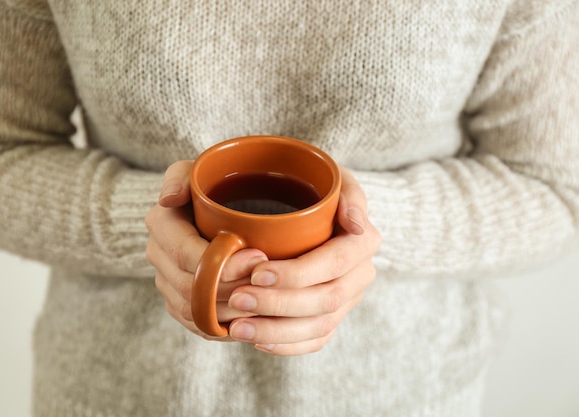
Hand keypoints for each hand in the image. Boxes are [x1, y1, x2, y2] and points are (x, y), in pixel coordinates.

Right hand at [145, 160, 267, 339]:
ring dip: (232, 312)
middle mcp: (159, 257)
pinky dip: (225, 326)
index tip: (260, 256)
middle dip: (233, 289)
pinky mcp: (180, 302)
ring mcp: (167, 283)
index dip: (223, 264)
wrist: (207, 208)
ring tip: (267, 302)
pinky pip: (199, 325)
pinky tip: (253, 319)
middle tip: (268, 282)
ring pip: (195, 312)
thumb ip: (181, 177)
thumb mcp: (194, 171)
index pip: (187, 255)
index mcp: (161, 225)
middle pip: (191, 289)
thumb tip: (167, 199)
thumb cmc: (209, 185)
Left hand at [226, 167, 380, 354]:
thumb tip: (356, 223)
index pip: (334, 263)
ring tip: (237, 327)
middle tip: (236, 299)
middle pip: (326, 299)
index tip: (257, 272)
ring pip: (319, 326)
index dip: (297, 273)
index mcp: (362, 241)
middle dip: (278, 304)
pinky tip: (256, 339)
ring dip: (276, 330)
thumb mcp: (332, 178)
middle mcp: (360, 273)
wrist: (315, 210)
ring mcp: (348, 299)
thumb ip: (347, 193)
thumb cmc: (316, 189)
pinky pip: (316, 340)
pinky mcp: (332, 317)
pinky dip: (286, 345)